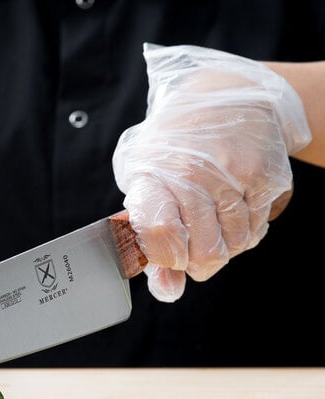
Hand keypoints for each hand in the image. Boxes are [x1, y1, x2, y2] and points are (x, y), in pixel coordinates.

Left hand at [112, 44, 311, 301]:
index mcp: (155, 174)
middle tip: (191, 247)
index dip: (166, 258)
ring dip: (222, 248)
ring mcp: (234, 175)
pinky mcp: (266, 176)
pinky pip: (256, 231)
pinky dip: (243, 232)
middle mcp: (194, 174)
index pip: (160, 235)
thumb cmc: (174, 144)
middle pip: (202, 252)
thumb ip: (151, 239)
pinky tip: (231, 211)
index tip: (167, 254)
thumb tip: (168, 291)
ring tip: (211, 223)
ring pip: (233, 247)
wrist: (226, 93)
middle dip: (196, 262)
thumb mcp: (145, 180)